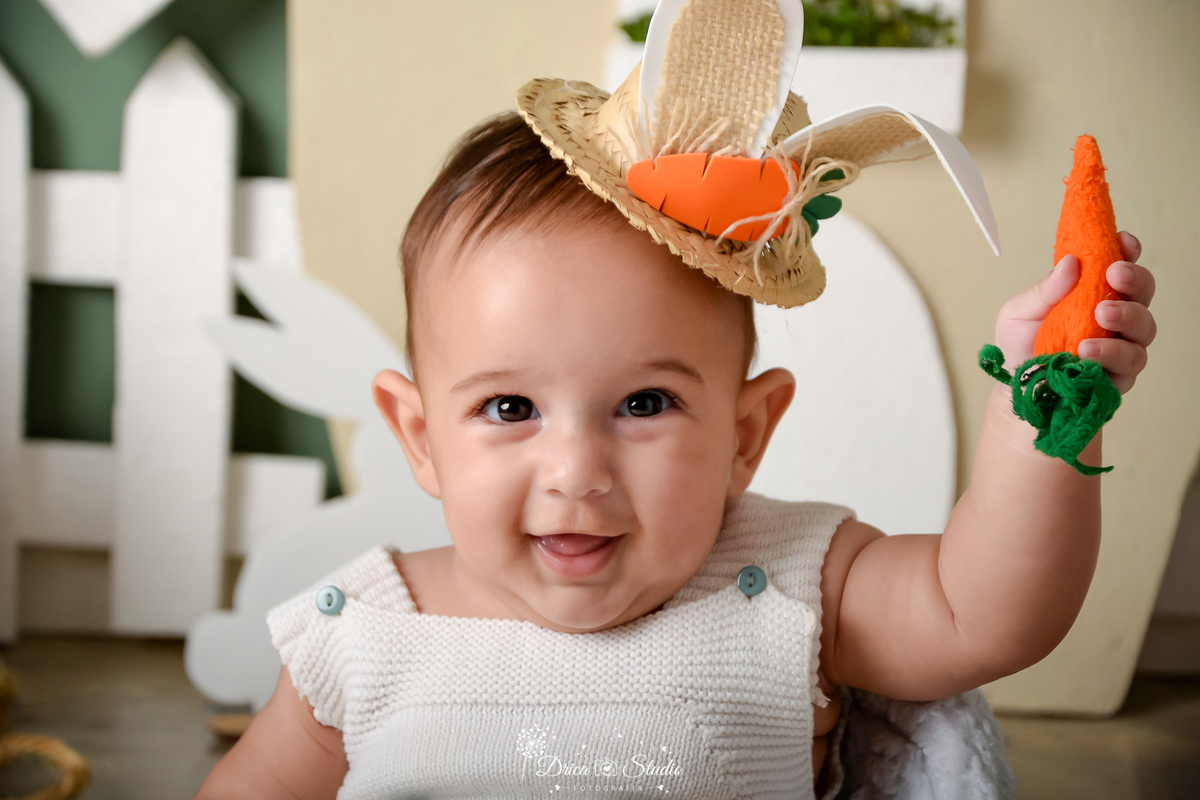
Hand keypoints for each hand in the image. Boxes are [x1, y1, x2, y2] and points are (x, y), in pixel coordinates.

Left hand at [994, 232, 1154, 392]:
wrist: (1013, 388)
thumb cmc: (1019, 345)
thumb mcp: (1020, 312)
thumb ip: (1046, 290)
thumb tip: (1071, 262)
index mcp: (1092, 293)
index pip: (1120, 266)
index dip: (1127, 251)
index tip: (1123, 241)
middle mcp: (1114, 317)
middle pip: (1143, 293)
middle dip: (1134, 280)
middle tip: (1114, 276)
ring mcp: (1120, 346)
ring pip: (1144, 328)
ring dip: (1127, 317)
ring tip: (1100, 315)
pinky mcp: (1118, 376)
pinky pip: (1128, 364)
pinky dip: (1111, 354)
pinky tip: (1089, 351)